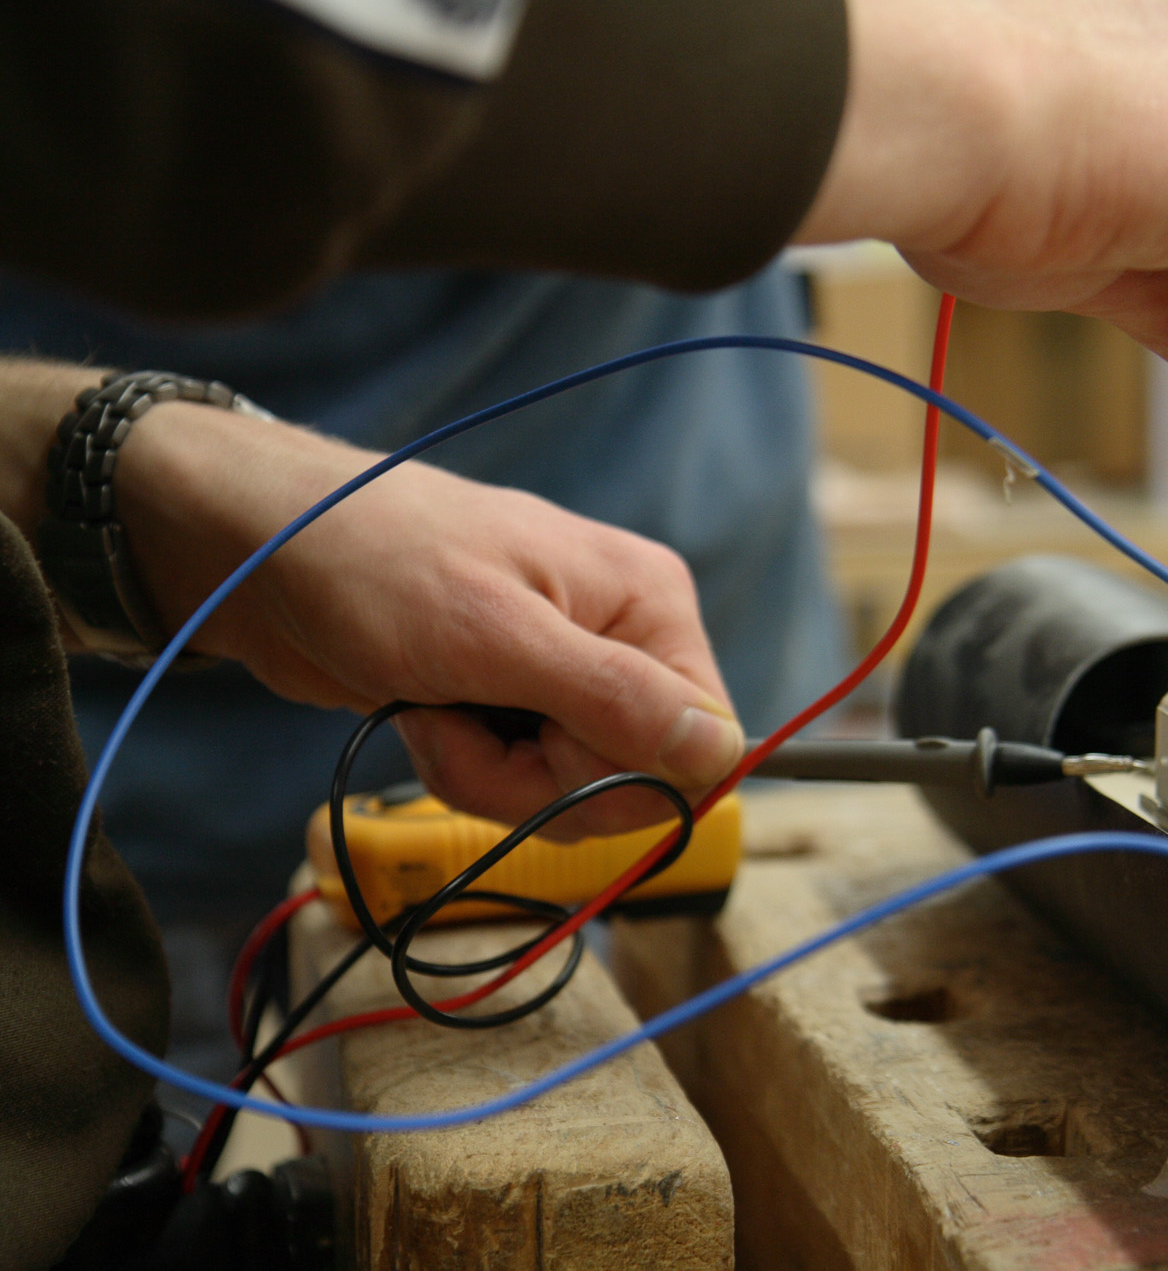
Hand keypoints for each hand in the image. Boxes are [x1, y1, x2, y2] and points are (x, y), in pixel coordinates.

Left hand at [115, 403, 741, 837]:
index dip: (625, 777)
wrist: (261, 555)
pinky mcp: (516, 705)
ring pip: (576, 794)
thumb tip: (724, 755)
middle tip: (468, 718)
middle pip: (637, 781)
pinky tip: (426, 713)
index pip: (702, 745)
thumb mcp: (495, 637)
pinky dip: (469, 766)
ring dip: (491, 774)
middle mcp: (624, 641)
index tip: (539, 741)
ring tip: (436, 707)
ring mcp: (569, 677)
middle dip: (540, 777)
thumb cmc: (376, 565)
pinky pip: (525, 783)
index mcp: (650, 606)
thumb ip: (614, 699)